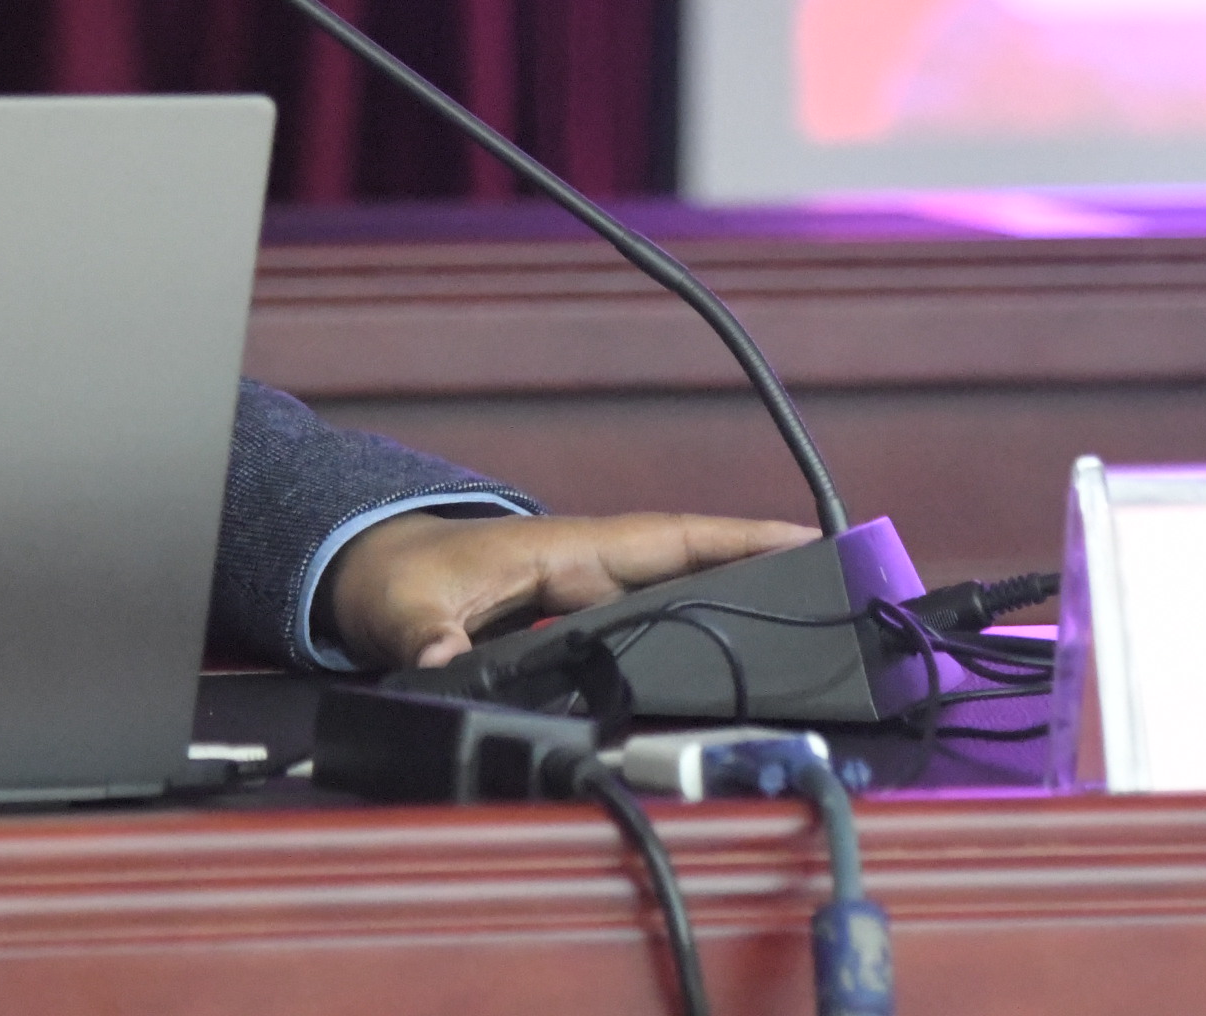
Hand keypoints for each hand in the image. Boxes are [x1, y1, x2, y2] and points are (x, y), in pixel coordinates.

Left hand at [320, 510, 823, 672]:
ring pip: (674, 591)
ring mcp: (582, 591)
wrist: (363, 576)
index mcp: (563, 548)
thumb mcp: (403, 610)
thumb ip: (429, 641)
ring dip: (733, 597)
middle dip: (763, 568)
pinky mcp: (571, 619)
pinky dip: (691, 624)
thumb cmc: (389, 578)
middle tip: (842, 584)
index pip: (666, 537)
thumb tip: (450, 667)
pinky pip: (646, 617)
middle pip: (691, 563)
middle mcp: (584, 564)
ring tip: (809, 619)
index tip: (806, 539)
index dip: (736, 538)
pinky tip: (727, 653)